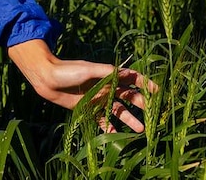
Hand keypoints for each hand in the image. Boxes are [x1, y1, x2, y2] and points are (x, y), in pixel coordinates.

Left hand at [7, 39, 157, 132]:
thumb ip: (107, 72)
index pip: (131, 79)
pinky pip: (102, 120)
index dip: (145, 84)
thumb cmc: (67, 70)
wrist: (47, 78)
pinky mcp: (88, 109)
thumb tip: (127, 73)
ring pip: (118, 111)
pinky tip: (118, 136)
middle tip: (154, 115)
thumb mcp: (88, 69)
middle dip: (142, 104)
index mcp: (107, 75)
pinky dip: (110, 128)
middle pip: (128, 97)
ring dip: (129, 119)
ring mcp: (97, 99)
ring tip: (141, 129)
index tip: (158, 91)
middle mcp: (105, 87)